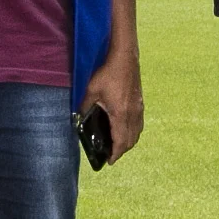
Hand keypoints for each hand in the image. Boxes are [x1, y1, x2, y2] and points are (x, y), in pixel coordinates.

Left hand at [81, 50, 143, 164]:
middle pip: (131, 140)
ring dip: (129, 142)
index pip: (120, 141)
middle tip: (112, 155)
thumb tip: (78, 118)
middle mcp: (132, 114)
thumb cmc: (108, 73)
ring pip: (137, 133)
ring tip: (119, 145)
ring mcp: (139, 108)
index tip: (110, 161)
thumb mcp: (91, 90)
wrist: (125, 57)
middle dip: (122, 151)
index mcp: (120, 114)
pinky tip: (126, 129)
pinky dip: (134, 132)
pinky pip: (139, 124)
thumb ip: (85, 106)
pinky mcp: (140, 102)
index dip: (116, 154)